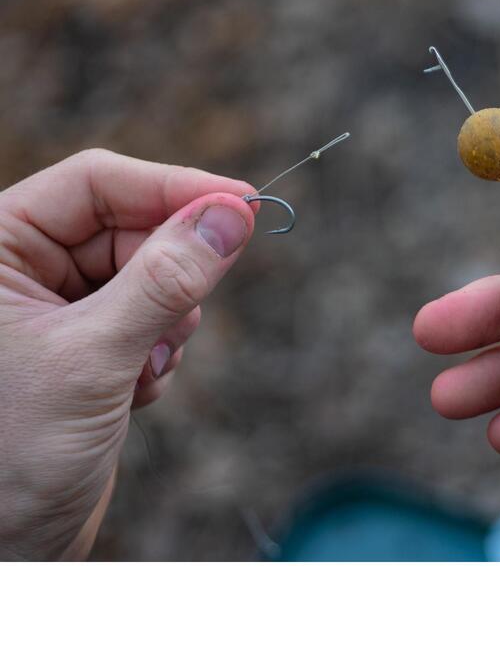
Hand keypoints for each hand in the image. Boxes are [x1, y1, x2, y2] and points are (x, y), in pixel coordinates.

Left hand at [0, 149, 257, 558]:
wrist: (9, 548)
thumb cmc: (12, 456)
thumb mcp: (94, 358)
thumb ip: (166, 281)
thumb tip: (232, 216)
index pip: (98, 184)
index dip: (174, 187)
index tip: (244, 203)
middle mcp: (25, 268)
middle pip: (132, 228)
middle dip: (169, 274)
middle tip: (185, 317)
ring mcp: (61, 307)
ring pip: (152, 275)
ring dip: (166, 321)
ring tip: (141, 370)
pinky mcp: (92, 344)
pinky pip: (154, 318)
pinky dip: (160, 351)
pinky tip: (134, 391)